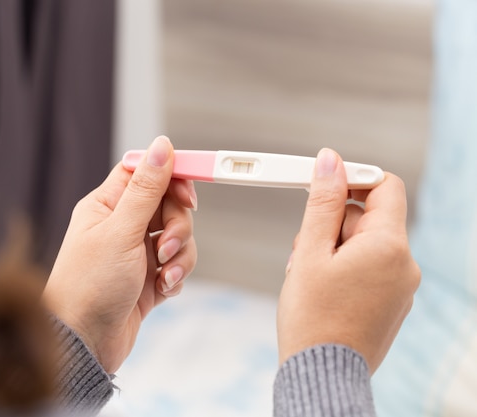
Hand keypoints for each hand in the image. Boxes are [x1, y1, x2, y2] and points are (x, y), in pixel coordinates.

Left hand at [42, 136, 196, 372]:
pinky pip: (176, 265)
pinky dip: (175, 276)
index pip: (145, 173)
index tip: (189, 195)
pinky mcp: (148, 279)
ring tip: (163, 276)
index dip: (172, 178)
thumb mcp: (121, 232)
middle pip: (168, 205)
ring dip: (179, 256)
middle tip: (166, 247)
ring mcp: (136, 253)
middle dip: (178, 226)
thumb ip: (146, 189)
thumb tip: (162, 145)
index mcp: (106, 205)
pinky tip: (161, 290)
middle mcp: (121, 225)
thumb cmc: (89, 287)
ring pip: (177, 237)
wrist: (85, 344)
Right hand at [277, 148, 419, 372]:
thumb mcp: (309, 252)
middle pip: (368, 217)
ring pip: (363, 244)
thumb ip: (322, 203)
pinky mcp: (390, 302)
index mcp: (389, 247)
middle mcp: (404, 264)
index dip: (353, 177)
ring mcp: (400, 286)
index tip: (322, 182)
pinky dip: (342, 267)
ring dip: (331, 247)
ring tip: (305, 274)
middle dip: (331, 222)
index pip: (384, 186)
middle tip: (303, 246)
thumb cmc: (312, 318)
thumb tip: (330, 160)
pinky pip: (368, 268)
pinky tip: (319, 288)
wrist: (321, 374)